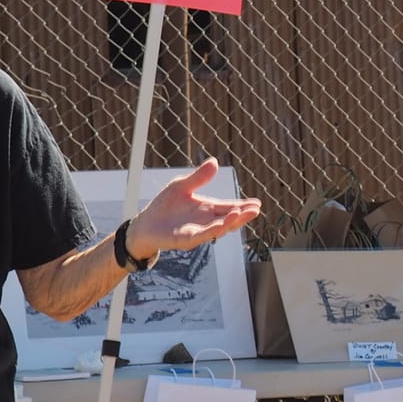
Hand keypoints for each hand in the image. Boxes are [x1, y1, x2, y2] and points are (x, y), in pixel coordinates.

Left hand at [123, 158, 262, 258]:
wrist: (145, 224)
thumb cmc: (164, 206)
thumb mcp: (182, 186)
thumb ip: (198, 177)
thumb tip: (215, 162)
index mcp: (207, 208)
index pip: (228, 206)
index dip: (243, 206)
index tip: (257, 204)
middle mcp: (206, 221)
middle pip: (228, 218)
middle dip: (242, 215)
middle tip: (256, 209)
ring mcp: (197, 231)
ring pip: (218, 228)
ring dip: (230, 222)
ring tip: (241, 213)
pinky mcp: (186, 239)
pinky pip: (201, 235)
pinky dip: (212, 230)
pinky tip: (222, 224)